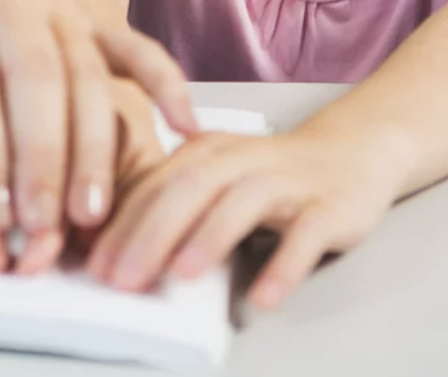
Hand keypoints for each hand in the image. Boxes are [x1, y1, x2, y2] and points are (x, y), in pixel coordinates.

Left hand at [83, 126, 406, 307]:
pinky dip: (283, 265)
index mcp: (205, 151)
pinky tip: (264, 297)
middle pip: (190, 189)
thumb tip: (117, 251)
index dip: (122, 225)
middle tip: (124, 278)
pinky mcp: (328, 207)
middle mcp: (242, 159)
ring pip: (243, 202)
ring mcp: (287, 181)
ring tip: (180, 276)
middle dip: (151, 234)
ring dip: (209, 239)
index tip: (95, 265)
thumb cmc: (269, 175)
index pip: (154, 185)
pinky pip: (305, 236)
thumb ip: (173, 203)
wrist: (351, 151)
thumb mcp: (216, 178)